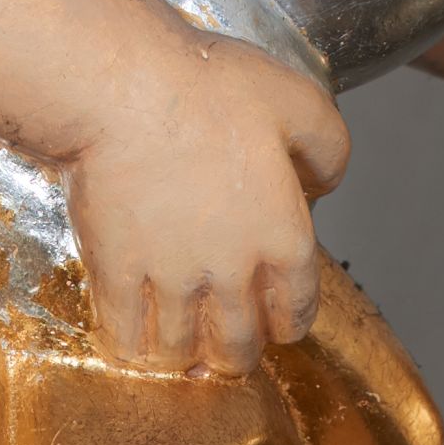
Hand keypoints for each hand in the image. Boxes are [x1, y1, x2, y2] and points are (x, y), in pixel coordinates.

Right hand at [67, 37, 348, 377]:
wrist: (123, 90)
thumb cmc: (207, 88)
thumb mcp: (298, 101)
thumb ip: (327, 148)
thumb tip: (321, 186)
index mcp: (282, 235)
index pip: (296, 307)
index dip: (288, 320)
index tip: (277, 322)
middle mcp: (231, 271)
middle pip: (239, 345)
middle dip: (238, 352)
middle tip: (229, 345)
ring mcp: (170, 279)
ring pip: (183, 349)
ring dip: (187, 356)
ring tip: (181, 350)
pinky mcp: (116, 274)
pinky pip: (126, 336)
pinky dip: (132, 349)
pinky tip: (134, 342)